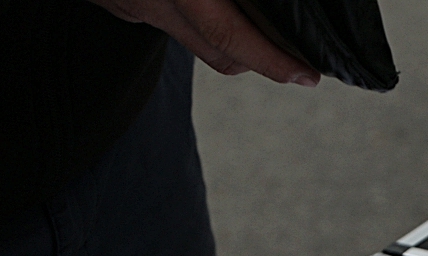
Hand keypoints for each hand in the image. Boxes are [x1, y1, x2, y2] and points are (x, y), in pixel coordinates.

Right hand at [88, 0, 320, 86]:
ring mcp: (128, 5)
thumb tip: (254, 1)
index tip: (307, 77)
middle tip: (298, 60)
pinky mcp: (119, 2)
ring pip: (195, 40)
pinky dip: (197, 13)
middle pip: (220, 55)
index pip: (230, 36)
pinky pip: (168, 18)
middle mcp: (149, 2)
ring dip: (232, 38)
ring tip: (266, 27)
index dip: (274, 61)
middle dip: (263, 61)